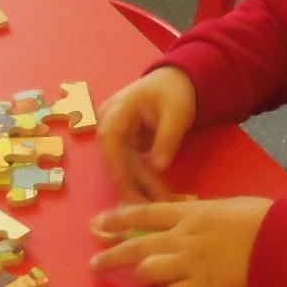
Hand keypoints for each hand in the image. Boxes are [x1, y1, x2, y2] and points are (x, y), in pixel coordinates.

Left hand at [89, 196, 270, 286]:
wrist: (281, 243)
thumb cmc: (258, 218)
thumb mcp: (220, 206)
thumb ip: (194, 216)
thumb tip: (177, 224)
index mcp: (188, 213)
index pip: (142, 214)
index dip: (116, 220)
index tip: (97, 225)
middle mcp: (182, 239)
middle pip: (136, 248)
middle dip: (110, 257)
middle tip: (95, 265)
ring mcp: (191, 265)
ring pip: (148, 273)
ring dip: (143, 277)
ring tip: (144, 280)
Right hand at [97, 68, 196, 202]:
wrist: (175, 81)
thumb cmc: (175, 91)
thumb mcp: (177, 112)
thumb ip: (167, 139)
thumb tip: (159, 167)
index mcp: (119, 107)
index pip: (110, 139)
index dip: (117, 166)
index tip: (128, 188)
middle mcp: (109, 121)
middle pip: (114, 157)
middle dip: (131, 183)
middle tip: (149, 206)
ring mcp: (115, 133)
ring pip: (121, 165)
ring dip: (137, 186)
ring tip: (157, 204)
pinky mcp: (124, 144)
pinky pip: (129, 165)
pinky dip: (141, 180)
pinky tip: (153, 195)